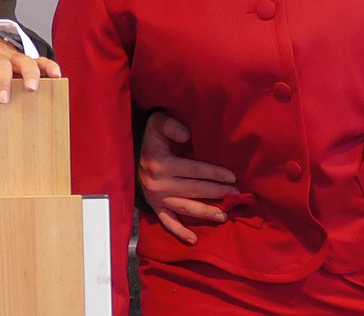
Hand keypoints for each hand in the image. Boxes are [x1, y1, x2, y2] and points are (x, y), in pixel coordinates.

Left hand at [0, 33, 60, 102]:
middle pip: (2, 64)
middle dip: (4, 80)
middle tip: (4, 98)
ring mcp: (13, 56)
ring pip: (24, 61)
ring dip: (29, 73)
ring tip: (32, 88)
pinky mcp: (25, 59)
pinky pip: (39, 60)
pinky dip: (49, 66)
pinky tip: (56, 75)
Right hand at [138, 111, 236, 243]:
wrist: (127, 155)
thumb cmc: (150, 139)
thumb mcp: (156, 124)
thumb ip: (169, 125)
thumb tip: (186, 134)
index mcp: (161, 164)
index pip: (193, 170)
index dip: (214, 173)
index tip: (232, 177)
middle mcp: (159, 184)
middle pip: (193, 190)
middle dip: (216, 192)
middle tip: (235, 194)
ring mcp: (156, 198)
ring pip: (185, 208)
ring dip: (205, 212)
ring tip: (223, 216)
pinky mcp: (154, 206)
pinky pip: (167, 222)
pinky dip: (180, 231)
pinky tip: (193, 239)